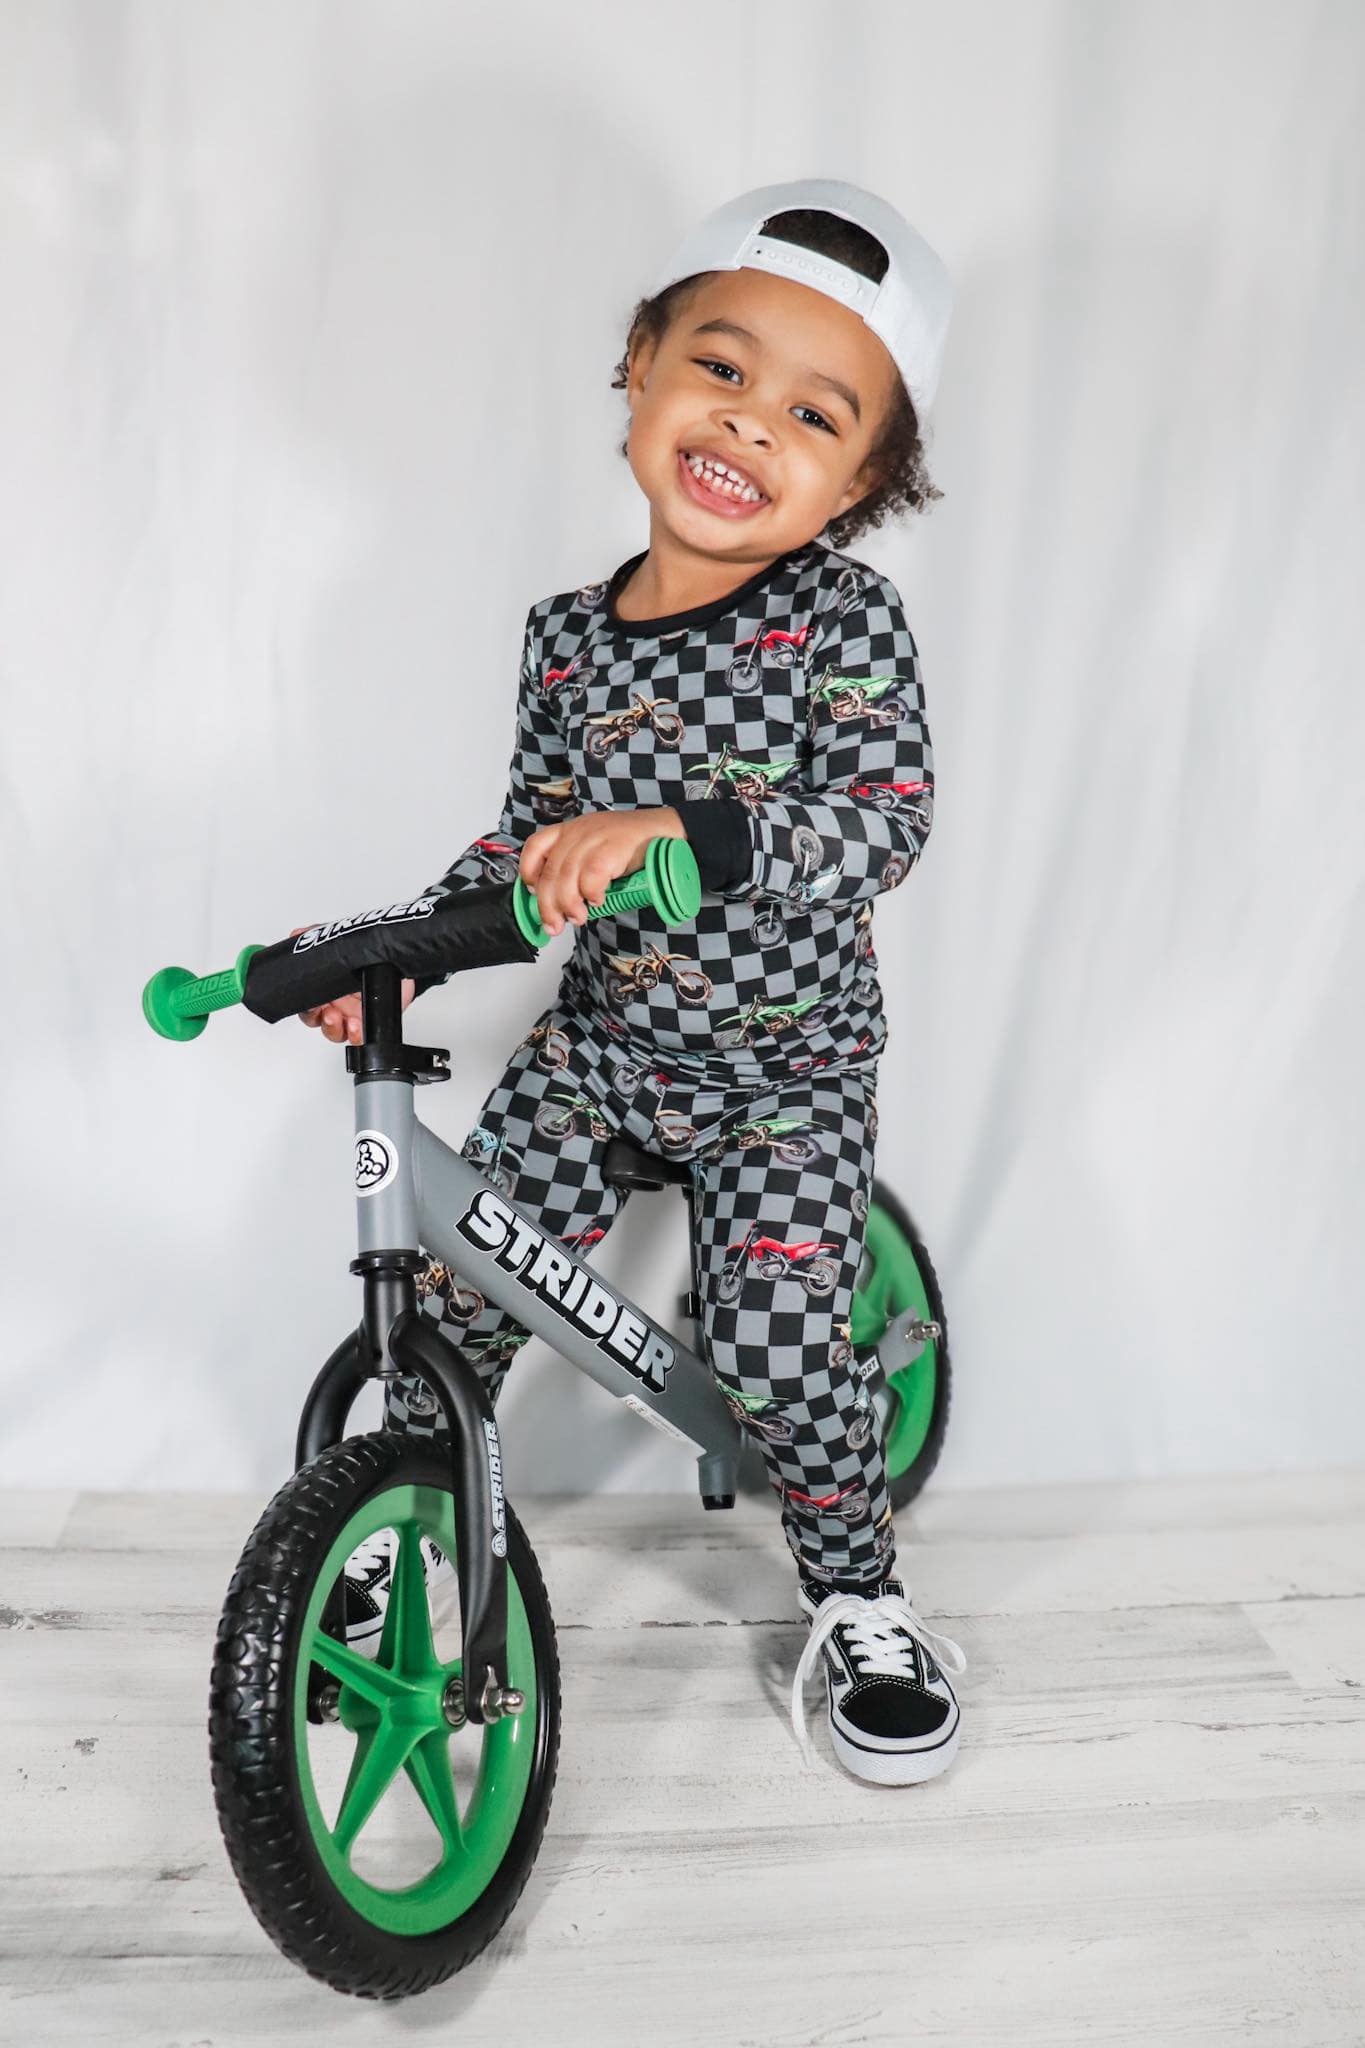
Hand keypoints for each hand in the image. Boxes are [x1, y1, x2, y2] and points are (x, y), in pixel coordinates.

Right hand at [291, 926, 416, 1043]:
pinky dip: (355, 1035)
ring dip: (335, 1028)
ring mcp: (349, 1014)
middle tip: (328, 1012)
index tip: (308, 1003)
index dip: (304, 1006)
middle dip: (319, 1018)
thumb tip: (297, 935)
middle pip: (315, 1020)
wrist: (395, 962)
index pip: (304, 1003)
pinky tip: (357, 1027)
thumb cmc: (364, 956)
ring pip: (333, 1031)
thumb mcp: (338, 941)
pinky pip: (356, 1036)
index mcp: (322, 988)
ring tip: (345, 1020)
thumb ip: (317, 935)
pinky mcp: (367, 1022)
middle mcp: (333, 1003)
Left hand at [519, 807, 685, 936]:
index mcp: (571, 830)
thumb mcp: (597, 852)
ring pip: (567, 877)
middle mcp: (578, 832)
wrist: (667, 831)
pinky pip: (591, 876)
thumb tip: (562, 905)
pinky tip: (597, 900)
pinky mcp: (612, 847)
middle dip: (547, 904)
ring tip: (577, 918)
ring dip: (568, 904)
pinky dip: (591, 894)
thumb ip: (578, 872)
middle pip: (550, 871)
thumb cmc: (633, 847)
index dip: (529, 873)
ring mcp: (595, 838)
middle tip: (553, 924)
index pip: (535, 847)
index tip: (533, 894)